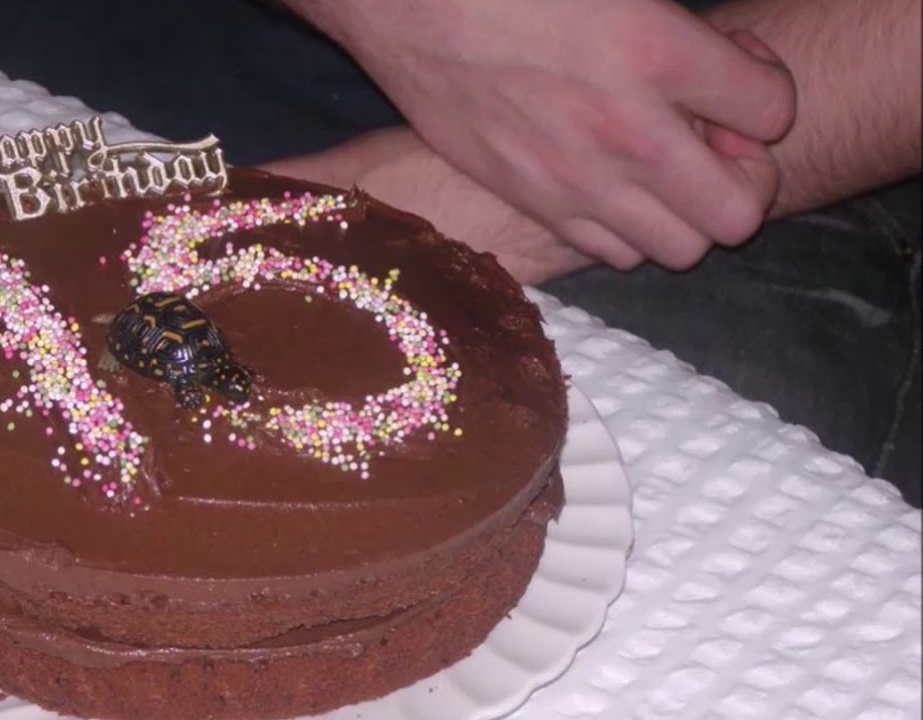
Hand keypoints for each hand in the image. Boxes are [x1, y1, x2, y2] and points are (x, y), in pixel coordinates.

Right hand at [292, 0, 795, 268]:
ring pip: (679, 249)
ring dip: (687, 210)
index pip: (773, 108)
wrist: (410, 9)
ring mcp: (575, 180)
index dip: (765, 90)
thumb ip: (683, 35)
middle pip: (738, 214)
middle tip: (714, 142)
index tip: (734, 74)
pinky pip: (611, 251)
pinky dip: (628, 227)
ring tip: (661, 168)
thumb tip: (724, 75)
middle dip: (743, 179)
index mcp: (657, 52)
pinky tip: (609, 183)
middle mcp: (626, 133)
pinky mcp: (533, 201)